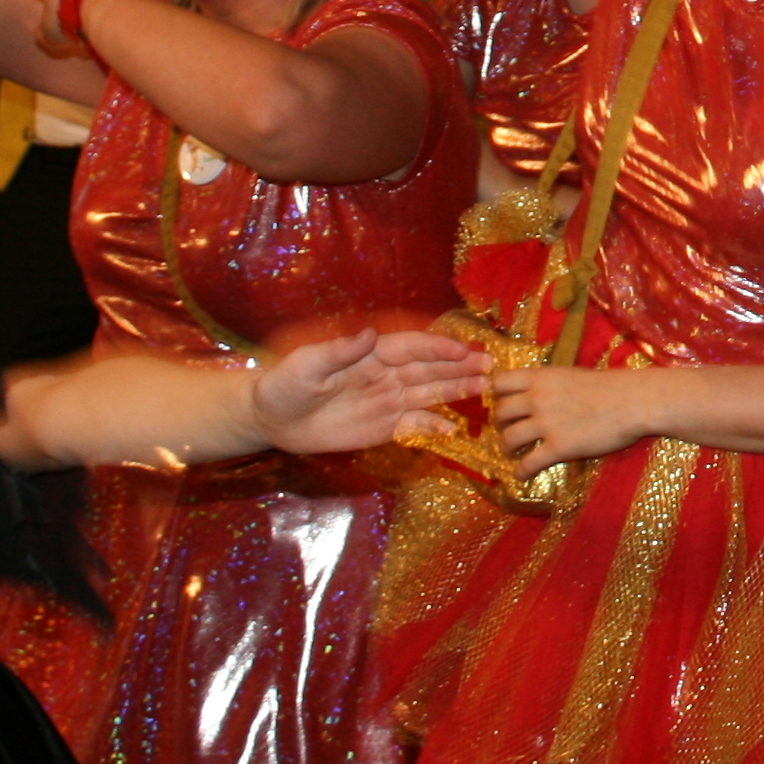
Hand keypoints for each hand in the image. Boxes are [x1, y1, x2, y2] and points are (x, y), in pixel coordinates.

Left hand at [248, 328, 477, 456]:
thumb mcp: (306, 365)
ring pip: (429, 393)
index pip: (411, 348)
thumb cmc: (284, 384)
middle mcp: (385, 375)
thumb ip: (338, 351)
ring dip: (457, 390)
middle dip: (460, 366)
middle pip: (429, 368)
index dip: (438, 348)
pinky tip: (454, 429)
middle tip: (491, 367)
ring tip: (486, 388)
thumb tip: (370, 334)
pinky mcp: (382, 427)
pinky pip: (414, 424)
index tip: (464, 351)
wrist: (272, 419)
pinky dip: (434, 426)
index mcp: (370, 354)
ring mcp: (386, 401)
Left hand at [483, 360, 660, 474]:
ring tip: (512, 452)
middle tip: (508, 429)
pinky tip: (522, 474)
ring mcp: (546, 423)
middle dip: (500, 424)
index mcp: (541, 377)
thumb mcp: (572, 375)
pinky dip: (521, 471)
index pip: (499, 382)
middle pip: (500, 412)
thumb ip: (550, 384)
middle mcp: (537, 398)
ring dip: (506, 448)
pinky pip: (528, 463)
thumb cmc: (610, 386)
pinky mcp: (558, 447)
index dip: (498, 394)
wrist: (634, 402)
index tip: (504, 402)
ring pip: (508, 438)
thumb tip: (538, 393)